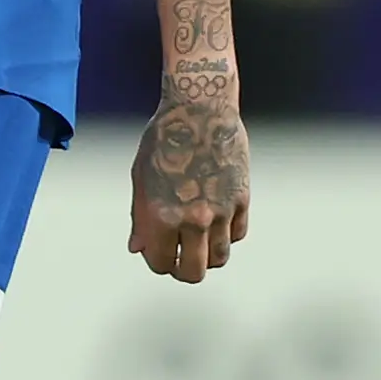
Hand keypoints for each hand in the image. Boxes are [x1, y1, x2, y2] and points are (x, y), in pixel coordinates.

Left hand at [127, 85, 250, 283]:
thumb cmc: (166, 136)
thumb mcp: (141, 177)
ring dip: (208, 257)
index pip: (161, 263)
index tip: (159, 256)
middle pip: (194, 271)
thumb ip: (141, 217)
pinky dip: (228, 236)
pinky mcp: (241, 198)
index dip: (158, 263)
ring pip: (219, 257)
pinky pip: (238, 233)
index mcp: (162, 215)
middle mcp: (193, 219)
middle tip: (181, 263)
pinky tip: (218, 226)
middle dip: (184, 271)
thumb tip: (139, 247)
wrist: (201, 107)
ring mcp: (221, 210)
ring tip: (200, 247)